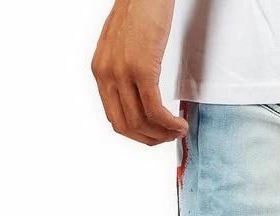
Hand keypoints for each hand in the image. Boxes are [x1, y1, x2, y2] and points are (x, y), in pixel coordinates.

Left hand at [91, 0, 188, 144]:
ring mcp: (123, 72)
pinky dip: (169, 123)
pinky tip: (179, 123)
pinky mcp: (142, 68)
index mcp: (100, 71)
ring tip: (178, 130)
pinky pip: (155, 110)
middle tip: (168, 137)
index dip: (137, 134)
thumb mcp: (122, 47)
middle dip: (150, 139)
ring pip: (141, 122)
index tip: (154, 134)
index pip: (114, 117)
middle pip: (126, 126)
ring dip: (163, 134)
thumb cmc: (139, 12)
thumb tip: (136, 98)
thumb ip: (123, 72)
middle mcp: (106, 74)